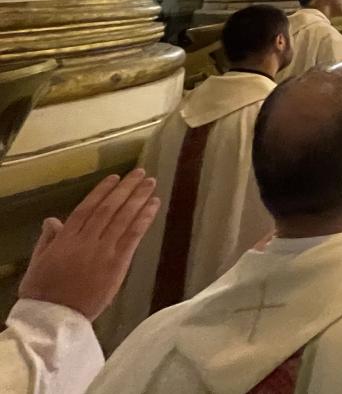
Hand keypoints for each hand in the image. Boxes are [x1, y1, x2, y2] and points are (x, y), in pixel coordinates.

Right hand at [19, 170, 159, 319]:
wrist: (53, 318)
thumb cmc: (43, 292)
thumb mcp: (38, 263)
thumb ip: (48, 240)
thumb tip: (52, 219)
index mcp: (65, 238)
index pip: (86, 208)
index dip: (102, 191)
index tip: (115, 177)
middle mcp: (86, 240)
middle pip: (109, 208)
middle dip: (126, 189)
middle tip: (140, 173)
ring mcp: (103, 250)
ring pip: (123, 218)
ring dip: (139, 198)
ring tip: (151, 183)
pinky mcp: (117, 263)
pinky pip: (133, 235)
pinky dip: (145, 218)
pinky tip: (154, 205)